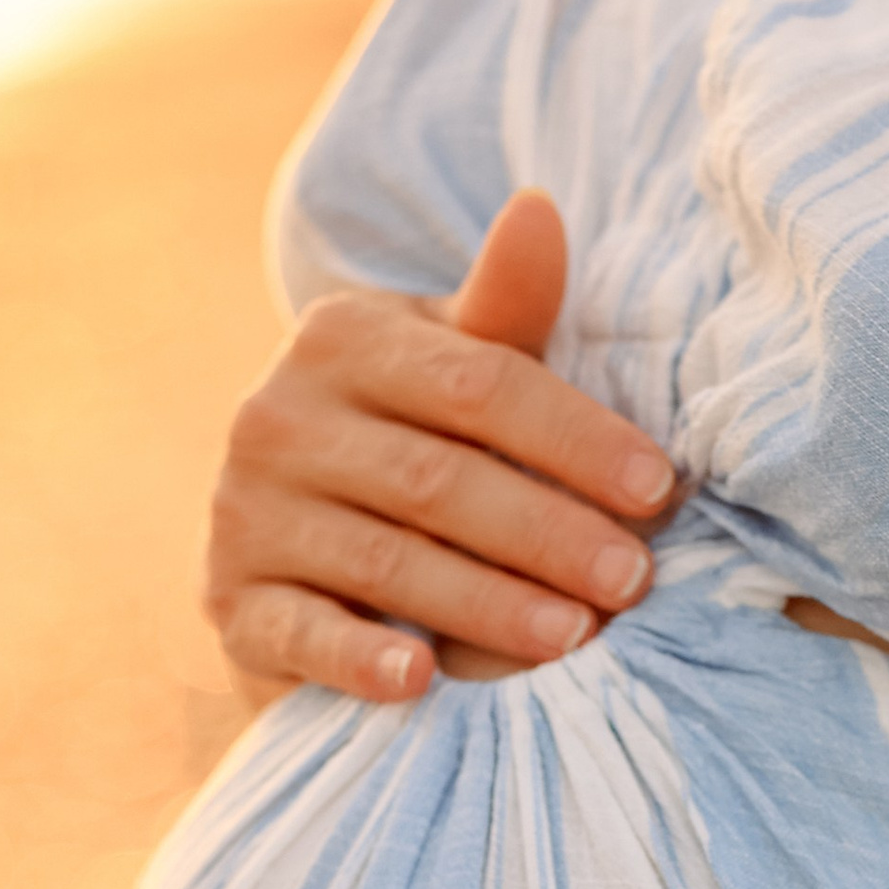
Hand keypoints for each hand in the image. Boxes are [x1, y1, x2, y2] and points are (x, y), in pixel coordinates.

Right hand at [203, 190, 674, 704]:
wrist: (289, 534)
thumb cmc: (407, 437)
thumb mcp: (454, 368)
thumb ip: (504, 310)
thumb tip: (539, 207)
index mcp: (343, 339)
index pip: (479, 385)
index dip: (575, 439)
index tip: (659, 491)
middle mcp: (278, 415)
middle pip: (437, 480)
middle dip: (547, 533)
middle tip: (632, 581)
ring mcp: (246, 511)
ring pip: (385, 562)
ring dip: (487, 604)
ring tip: (575, 639)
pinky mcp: (229, 599)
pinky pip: (301, 632)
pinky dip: (359, 660)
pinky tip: (420, 682)